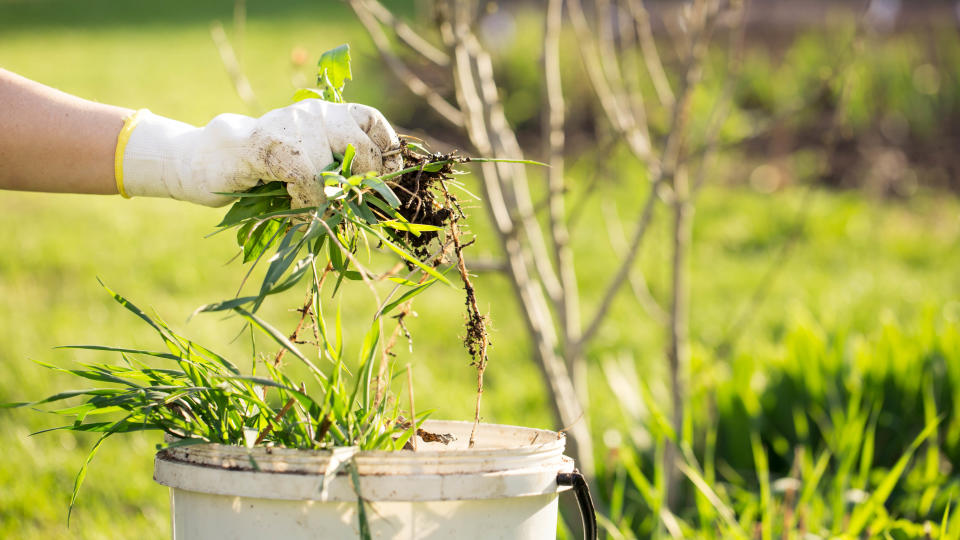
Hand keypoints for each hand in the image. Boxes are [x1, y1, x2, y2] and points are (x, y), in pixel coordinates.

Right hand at [121, 100, 401, 206]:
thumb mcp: (307, 166)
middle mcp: (314, 111)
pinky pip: (309, 178)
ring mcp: (292, 124)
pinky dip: (306, 198)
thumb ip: (337, 170)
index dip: (388, 151)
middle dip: (361, 183)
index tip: (387, 178)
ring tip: (303, 201)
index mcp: (326, 113)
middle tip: (345, 203)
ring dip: (326, 198)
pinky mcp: (271, 144)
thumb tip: (378, 196)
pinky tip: (289, 198)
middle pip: (362, 147)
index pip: (372, 122)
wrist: (203, 162)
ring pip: (335, 169)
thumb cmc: (259, 170)